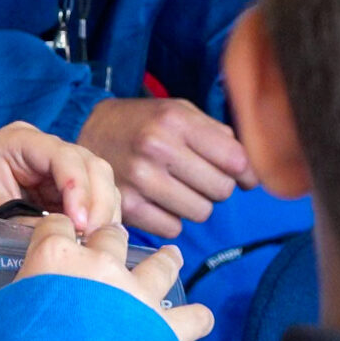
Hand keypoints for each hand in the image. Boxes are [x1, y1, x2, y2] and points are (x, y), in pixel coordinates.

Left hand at [0, 122, 120, 234]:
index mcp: (19, 141)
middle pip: (90, 165)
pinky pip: (100, 196)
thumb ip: (21, 223)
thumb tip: (59, 238)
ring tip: (93, 242)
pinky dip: (102, 218)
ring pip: (102, 180)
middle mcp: (47, 146)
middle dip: (96, 203)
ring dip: (103, 212)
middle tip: (90, 237)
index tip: (78, 223)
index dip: (76, 187)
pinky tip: (94, 239)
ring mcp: (64, 163)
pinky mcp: (74, 184)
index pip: (61, 155)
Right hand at [0, 212, 213, 340]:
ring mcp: (136, 296)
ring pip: (160, 265)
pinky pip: (190, 319)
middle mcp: (100, 265)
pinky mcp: (162, 331)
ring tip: (171, 258)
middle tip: (111, 248)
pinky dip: (195, 318)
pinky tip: (199, 318)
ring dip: (165, 261)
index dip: (56, 232)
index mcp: (55, 256)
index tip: (59, 241)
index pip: (57, 226)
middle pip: (111, 236)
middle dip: (109, 239)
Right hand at [78, 97, 255, 236]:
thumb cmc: (144, 123)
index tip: (241, 174)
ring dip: (196, 204)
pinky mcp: (127, 206)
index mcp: (175, 120)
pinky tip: (158, 201)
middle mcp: (157, 148)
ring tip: (178, 187)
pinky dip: (172, 218)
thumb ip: (217, 134)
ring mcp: (140, 179)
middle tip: (201, 178)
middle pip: (221, 190)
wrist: (88, 131)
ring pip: (201, 212)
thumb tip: (251, 172)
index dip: (245, 171)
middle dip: (218, 186)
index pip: (235, 159)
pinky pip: (174, 228)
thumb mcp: (178, 111)